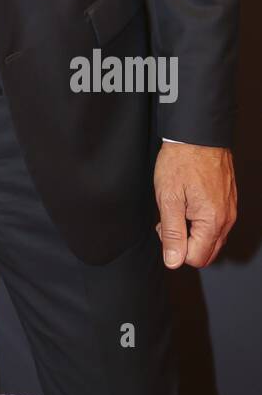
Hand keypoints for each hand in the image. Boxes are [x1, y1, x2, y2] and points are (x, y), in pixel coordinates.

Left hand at [153, 143, 236, 268]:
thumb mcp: (168, 198)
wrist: (197, 134)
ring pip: (211, 238)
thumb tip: (173, 261)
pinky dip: (200, 221)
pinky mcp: (228, 201)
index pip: (196, 258)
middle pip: (206, 252)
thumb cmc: (181, 161)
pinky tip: (187, 202)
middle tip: (168, 221)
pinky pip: (216, 223)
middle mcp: (226, 219)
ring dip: (192, 232)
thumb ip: (172, 232)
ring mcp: (229, 210)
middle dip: (185, 244)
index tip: (164, 228)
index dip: (175, 249)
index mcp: (212, 221)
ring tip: (177, 208)